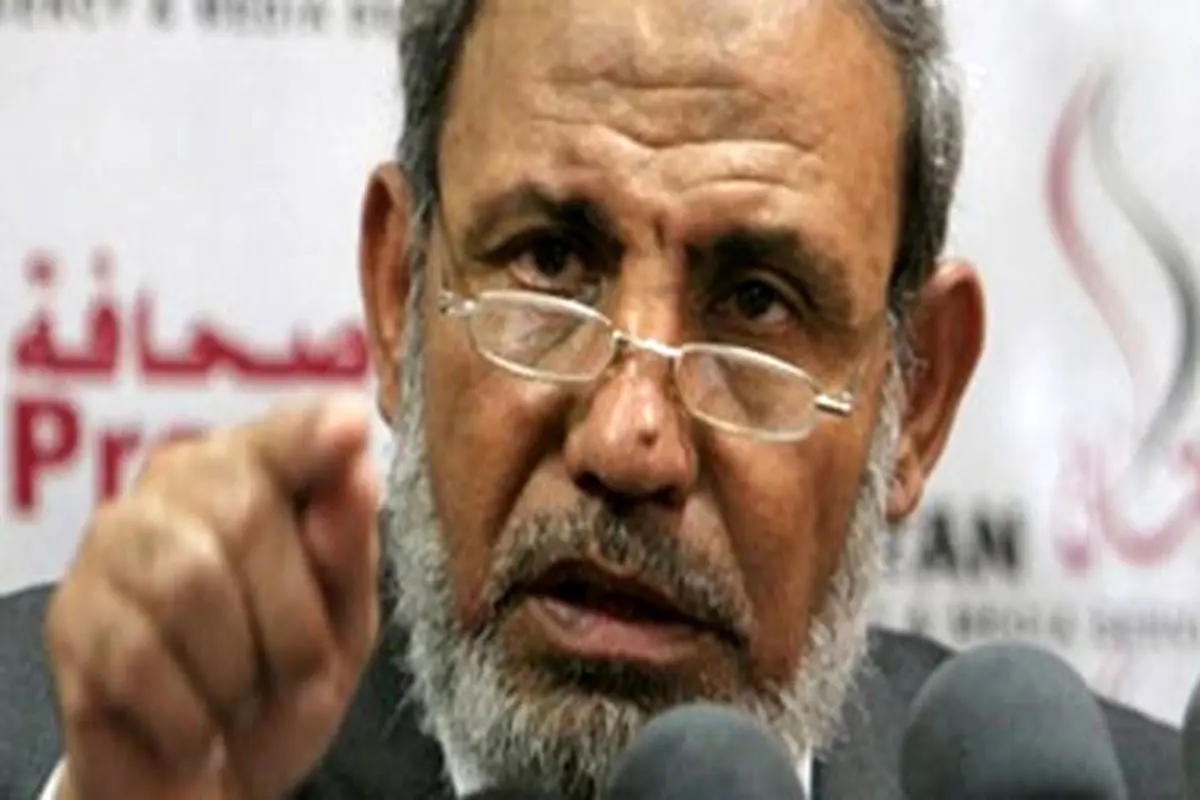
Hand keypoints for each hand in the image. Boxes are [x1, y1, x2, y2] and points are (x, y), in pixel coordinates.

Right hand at [44, 398, 380, 798]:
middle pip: (246, 515)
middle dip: (292, 618)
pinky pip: (139, 659)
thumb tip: (360, 469)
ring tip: (240, 697)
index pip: (284, 435)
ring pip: (189, 585)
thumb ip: (350, 549)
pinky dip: (189, 716)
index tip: (350, 427)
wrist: (212, 778)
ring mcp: (112, 544)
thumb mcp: (343, 621)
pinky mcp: (67, 617)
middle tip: (298, 672)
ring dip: (238, 670)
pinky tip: (197, 729)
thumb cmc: (287, 679)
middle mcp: (177, 485)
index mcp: (257, 471)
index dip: (311, 433)